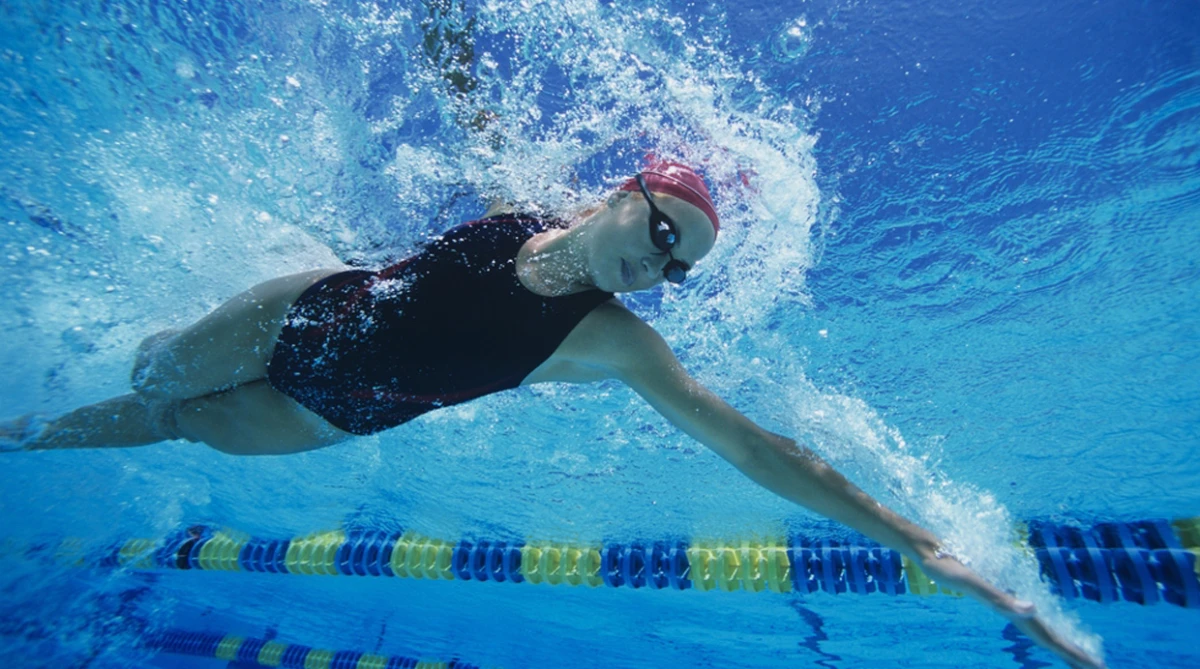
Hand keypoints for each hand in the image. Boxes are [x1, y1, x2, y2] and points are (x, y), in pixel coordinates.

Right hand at [918, 551, 1105, 668]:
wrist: (930, 551)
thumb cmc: (949, 564)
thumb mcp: (973, 583)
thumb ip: (1001, 598)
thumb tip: (1032, 609)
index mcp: (1011, 609)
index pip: (1047, 636)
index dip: (1070, 651)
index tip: (1094, 665)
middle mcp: (1011, 608)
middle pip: (1047, 637)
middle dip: (1072, 654)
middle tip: (1099, 668)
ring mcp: (1004, 602)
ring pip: (1038, 629)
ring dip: (1059, 643)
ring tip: (1078, 657)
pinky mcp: (997, 594)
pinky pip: (1025, 616)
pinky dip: (1039, 626)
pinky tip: (1040, 626)